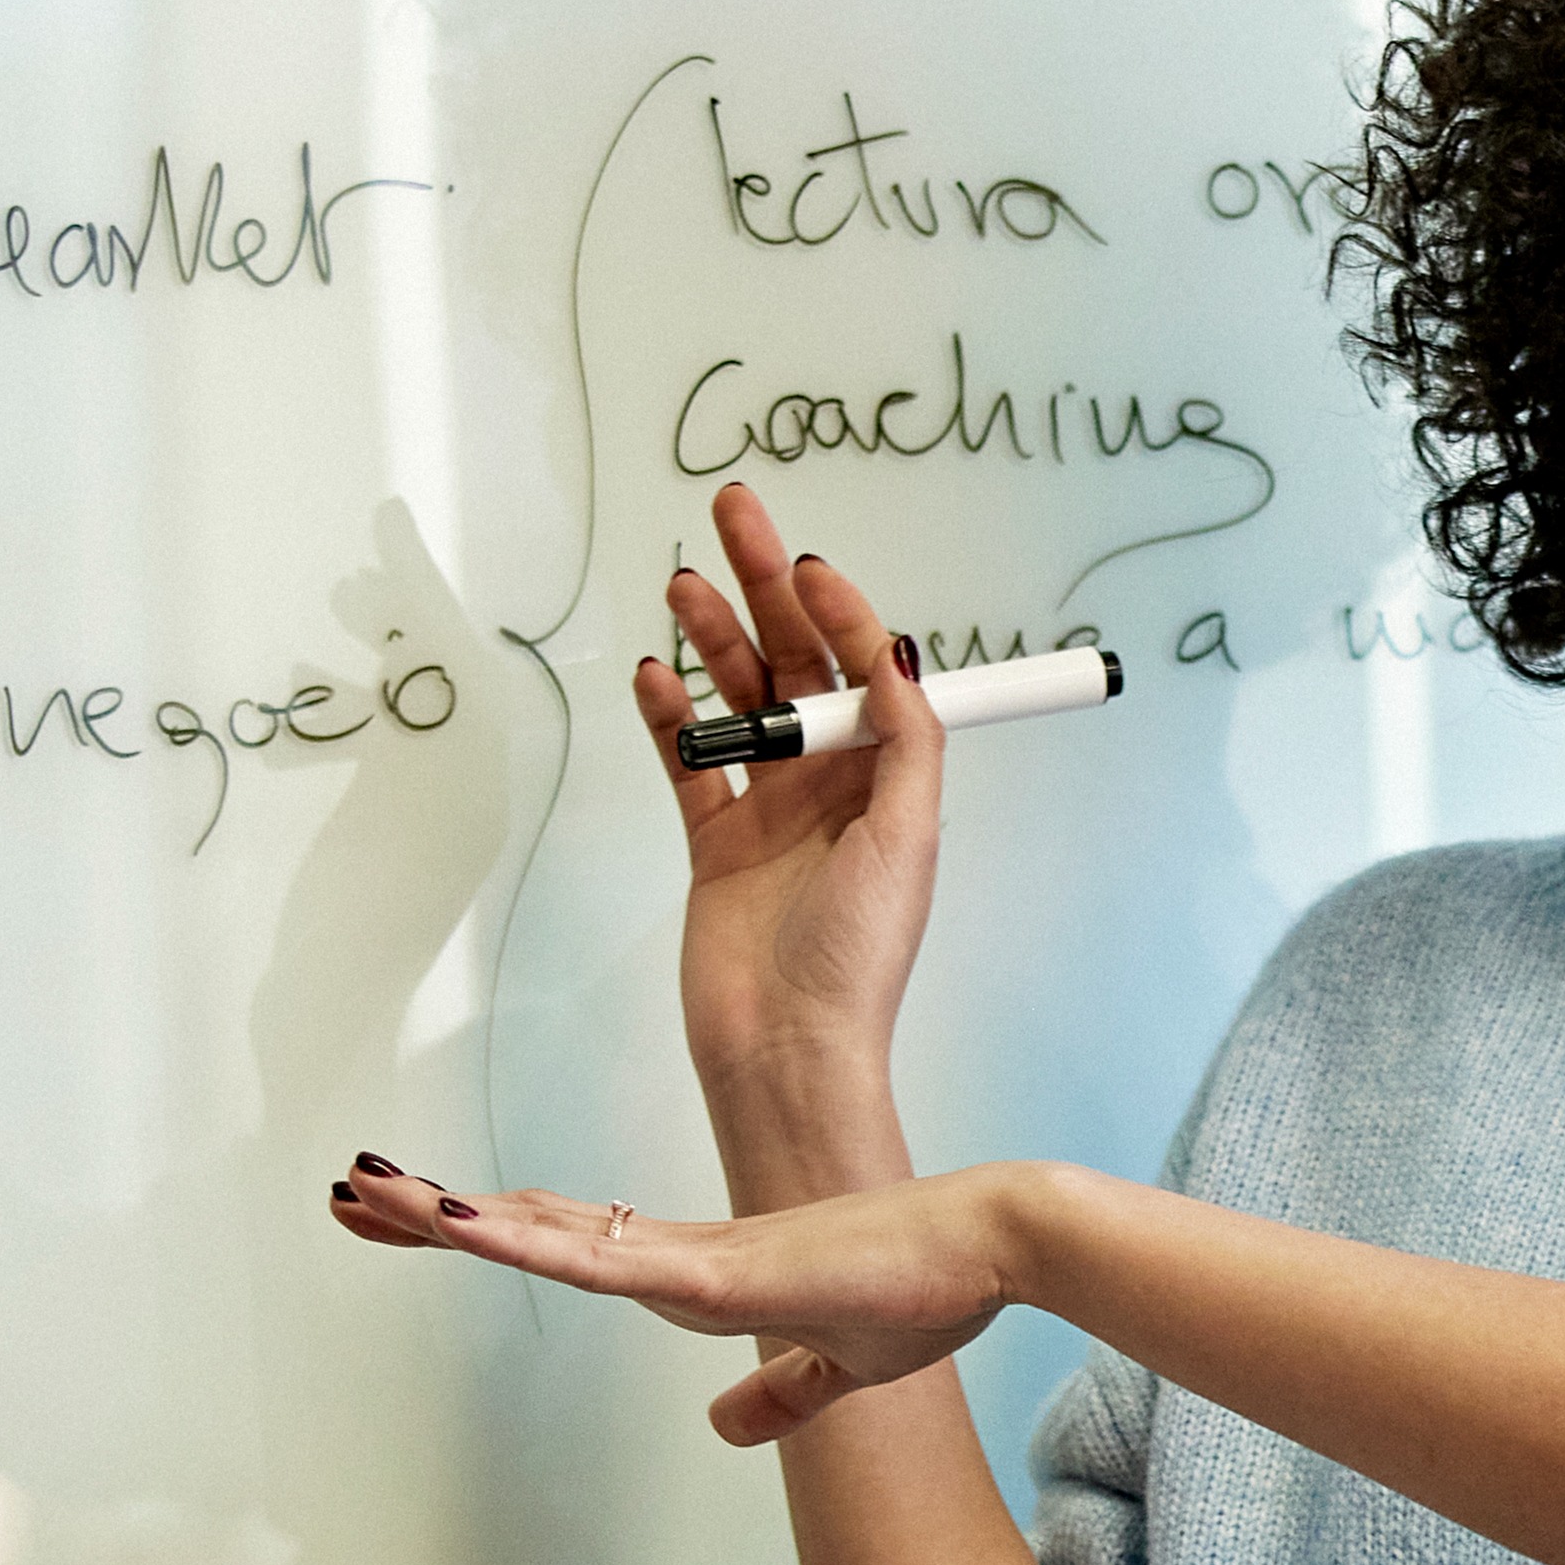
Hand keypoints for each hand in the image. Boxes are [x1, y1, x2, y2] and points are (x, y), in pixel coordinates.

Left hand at [327, 1152, 1044, 1443]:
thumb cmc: (926, 1291)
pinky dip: (530, 1246)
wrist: (988, 1247)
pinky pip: (604, 1264)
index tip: (420, 1218)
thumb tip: (725, 1426)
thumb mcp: (840, 1366)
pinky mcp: (719, 1272)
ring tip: (367, 1192)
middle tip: (348, 1192)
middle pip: (529, 1228)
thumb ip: (782, 1393)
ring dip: (453, 1216)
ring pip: (544, 1236)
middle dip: (434, 1214)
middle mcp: (676, 1253)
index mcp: (696, 1272)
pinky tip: (469, 1226)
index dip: (490, 1232)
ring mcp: (691, 1257)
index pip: (566, 1247)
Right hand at [639, 478, 942, 1197]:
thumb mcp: (906, 835)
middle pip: (796, 663)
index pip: (862, 669)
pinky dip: (673, 714)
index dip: (840, 611)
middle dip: (766, 589)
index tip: (808, 566)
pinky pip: (689, 759)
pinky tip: (658, 674)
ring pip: (738, 699)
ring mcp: (769, 810)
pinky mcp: (714, 842)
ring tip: (685, 586)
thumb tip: (894, 652)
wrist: (784, 1047)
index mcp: (887, 780)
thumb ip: (904, 739)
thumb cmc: (854, 959)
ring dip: (714, 639)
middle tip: (736, 517)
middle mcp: (831, 785)